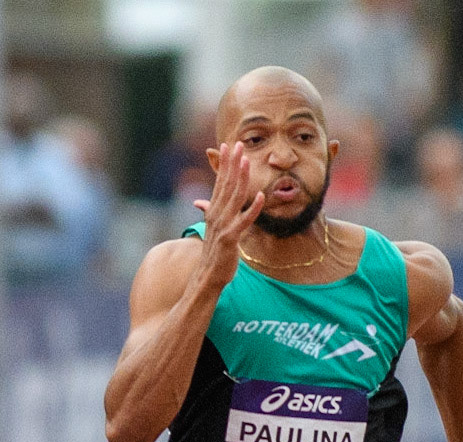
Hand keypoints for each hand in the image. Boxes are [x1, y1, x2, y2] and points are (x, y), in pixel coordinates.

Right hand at [191, 141, 264, 286]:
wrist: (207, 276)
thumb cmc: (213, 252)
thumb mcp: (212, 228)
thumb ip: (210, 211)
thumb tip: (200, 202)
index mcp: (213, 211)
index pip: (219, 182)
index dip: (224, 164)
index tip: (229, 146)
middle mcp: (216, 215)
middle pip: (226, 185)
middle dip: (232, 164)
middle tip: (238, 144)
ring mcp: (223, 226)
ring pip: (234, 197)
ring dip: (241, 178)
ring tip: (247, 161)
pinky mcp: (231, 238)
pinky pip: (244, 220)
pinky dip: (254, 208)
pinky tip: (262, 196)